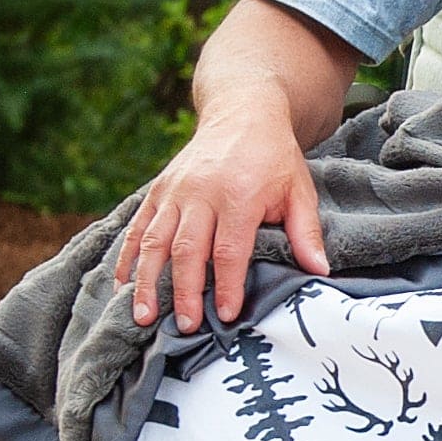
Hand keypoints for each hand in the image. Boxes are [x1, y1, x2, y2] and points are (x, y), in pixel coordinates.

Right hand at [113, 101, 331, 332]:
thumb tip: (319, 271)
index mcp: (238, 195)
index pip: (229, 249)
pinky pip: (138, 227)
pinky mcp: (159, 190)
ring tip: (142, 316)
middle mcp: (201, 193)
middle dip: (184, 292)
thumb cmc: (274, 158)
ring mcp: (175, 191)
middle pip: (187, 250)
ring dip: (147, 281)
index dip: (228, 285)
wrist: (242, 113)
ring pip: (155, 241)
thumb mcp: (299, 190)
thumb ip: (305, 231)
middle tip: (185, 326)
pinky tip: (122, 285)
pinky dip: (128, 257)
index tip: (227, 315)